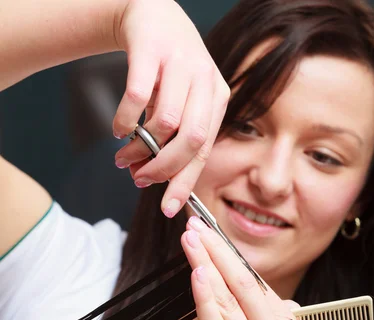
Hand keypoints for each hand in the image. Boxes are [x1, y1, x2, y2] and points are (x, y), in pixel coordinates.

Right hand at [113, 0, 229, 216]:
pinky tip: (117, 130)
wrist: (151, 17)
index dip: (185, 183)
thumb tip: (149, 180)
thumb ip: (171, 141)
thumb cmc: (165, 72)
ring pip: (165, 122)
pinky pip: (137, 97)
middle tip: (140, 180)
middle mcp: (205, 81)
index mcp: (217, 99)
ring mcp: (180, 63)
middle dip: (164, 168)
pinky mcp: (152, 50)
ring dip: (140, 148)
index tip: (168, 209)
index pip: (204, 151)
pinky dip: (124, 121)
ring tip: (123, 157)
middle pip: (191, 140)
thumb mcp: (179, 105)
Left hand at [181, 217, 301, 319]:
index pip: (256, 282)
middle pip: (244, 282)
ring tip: (190, 241)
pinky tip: (198, 275)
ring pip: (228, 299)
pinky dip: (207, 299)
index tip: (210, 232)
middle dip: (217, 249)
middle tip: (196, 225)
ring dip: (207, 265)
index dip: (231, 254)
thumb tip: (274, 298)